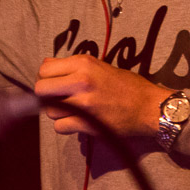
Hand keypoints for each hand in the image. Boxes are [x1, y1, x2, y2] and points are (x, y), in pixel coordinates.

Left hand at [34, 55, 171, 136]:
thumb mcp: (100, 65)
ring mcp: (84, 103)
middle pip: (41, 89)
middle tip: (59, 98)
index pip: (44, 69)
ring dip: (57, 111)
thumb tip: (46, 64)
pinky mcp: (88, 123)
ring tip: (71, 109)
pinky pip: (59, 126)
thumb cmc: (127, 85)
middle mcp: (81, 81)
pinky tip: (77, 121)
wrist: (149, 106)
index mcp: (84, 63)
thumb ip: (74, 65)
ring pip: (49, 110)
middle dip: (46, 95)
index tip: (55, 82)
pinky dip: (65, 126)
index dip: (47, 77)